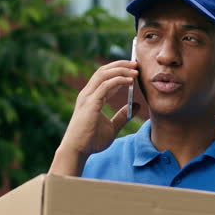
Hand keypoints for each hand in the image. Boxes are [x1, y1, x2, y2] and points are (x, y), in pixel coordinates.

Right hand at [50, 60, 139, 174]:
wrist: (78, 151)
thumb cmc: (91, 141)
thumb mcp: (112, 127)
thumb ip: (122, 116)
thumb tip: (136, 105)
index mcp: (91, 97)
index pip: (104, 77)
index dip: (118, 70)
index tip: (133, 69)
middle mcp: (87, 94)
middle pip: (103, 71)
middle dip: (120, 65)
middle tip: (136, 64)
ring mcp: (87, 97)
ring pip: (104, 74)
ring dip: (121, 69)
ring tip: (135, 70)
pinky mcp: (90, 103)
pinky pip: (105, 85)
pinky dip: (118, 80)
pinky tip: (130, 80)